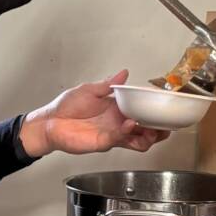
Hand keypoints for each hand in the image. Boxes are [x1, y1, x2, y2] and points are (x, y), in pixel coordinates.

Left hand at [19, 71, 169, 158]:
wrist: (49, 122)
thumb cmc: (65, 107)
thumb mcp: (89, 90)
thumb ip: (109, 84)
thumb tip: (123, 73)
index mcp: (116, 110)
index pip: (141, 113)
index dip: (153, 113)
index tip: (164, 109)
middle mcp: (117, 123)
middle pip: (145, 131)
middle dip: (158, 130)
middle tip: (166, 125)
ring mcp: (112, 134)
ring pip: (138, 141)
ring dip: (148, 136)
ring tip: (153, 129)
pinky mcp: (103, 142)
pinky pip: (120, 139)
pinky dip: (127, 132)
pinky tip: (130, 123)